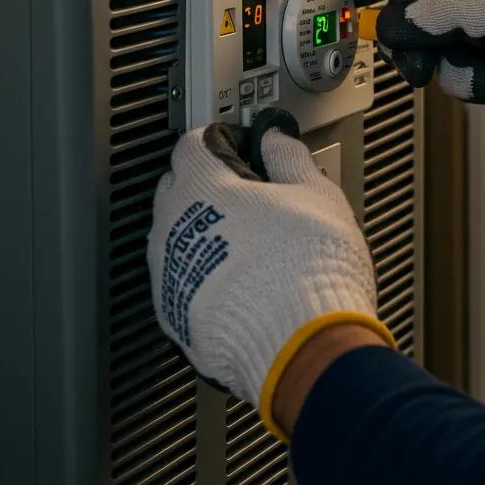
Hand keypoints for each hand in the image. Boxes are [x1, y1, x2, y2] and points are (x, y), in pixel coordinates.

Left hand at [147, 109, 393, 439]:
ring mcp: (169, 275)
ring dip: (202, 230)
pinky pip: (181, 279)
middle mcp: (173, 228)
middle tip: (246, 191)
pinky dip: (203, 273)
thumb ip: (288, 156)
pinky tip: (237, 280)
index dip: (221, 140)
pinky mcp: (175, 317)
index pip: (192, 144)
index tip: (242, 147)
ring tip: (246, 240)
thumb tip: (275, 137)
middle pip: (176, 186)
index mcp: (201, 187)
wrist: (302, 347)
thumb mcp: (315, 193)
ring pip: (175, 236)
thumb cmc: (309, 268)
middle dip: (205, 181)